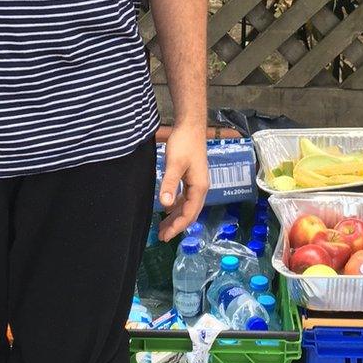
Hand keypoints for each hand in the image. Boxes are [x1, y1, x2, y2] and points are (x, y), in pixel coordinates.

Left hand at [157, 123, 207, 241]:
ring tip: (163, 226)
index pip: (189, 214)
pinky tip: (169, 208)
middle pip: (190, 212)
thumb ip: (170, 184)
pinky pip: (186, 197)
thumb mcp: (174, 164)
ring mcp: (198, 182)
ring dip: (176, 217)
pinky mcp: (192, 177)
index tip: (165, 236)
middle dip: (177, 225)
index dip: (177, 226)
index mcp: (200, 187)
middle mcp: (201, 187)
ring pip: (188, 206)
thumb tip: (165, 205)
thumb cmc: (184, 143)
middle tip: (161, 236)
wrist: (191, 125)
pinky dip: (178, 205)